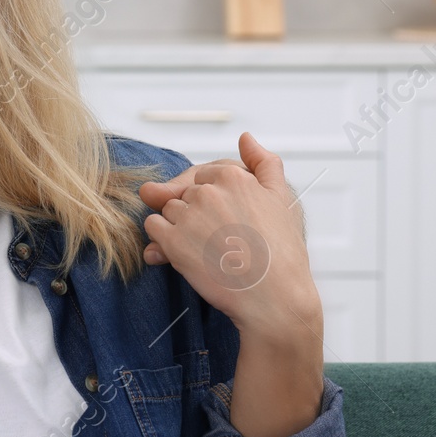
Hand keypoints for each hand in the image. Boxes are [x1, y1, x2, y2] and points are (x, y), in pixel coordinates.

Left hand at [137, 132, 323, 339]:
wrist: (275, 299)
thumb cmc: (281, 253)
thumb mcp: (282, 199)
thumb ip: (264, 164)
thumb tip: (246, 137)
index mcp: (233, 176)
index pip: (202, 177)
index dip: (210, 201)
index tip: (226, 222)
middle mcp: (207, 191)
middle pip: (182, 194)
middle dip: (193, 214)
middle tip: (219, 241)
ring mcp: (188, 215)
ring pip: (166, 210)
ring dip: (177, 228)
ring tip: (207, 250)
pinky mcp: (172, 241)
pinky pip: (153, 228)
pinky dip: (161, 240)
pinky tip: (186, 255)